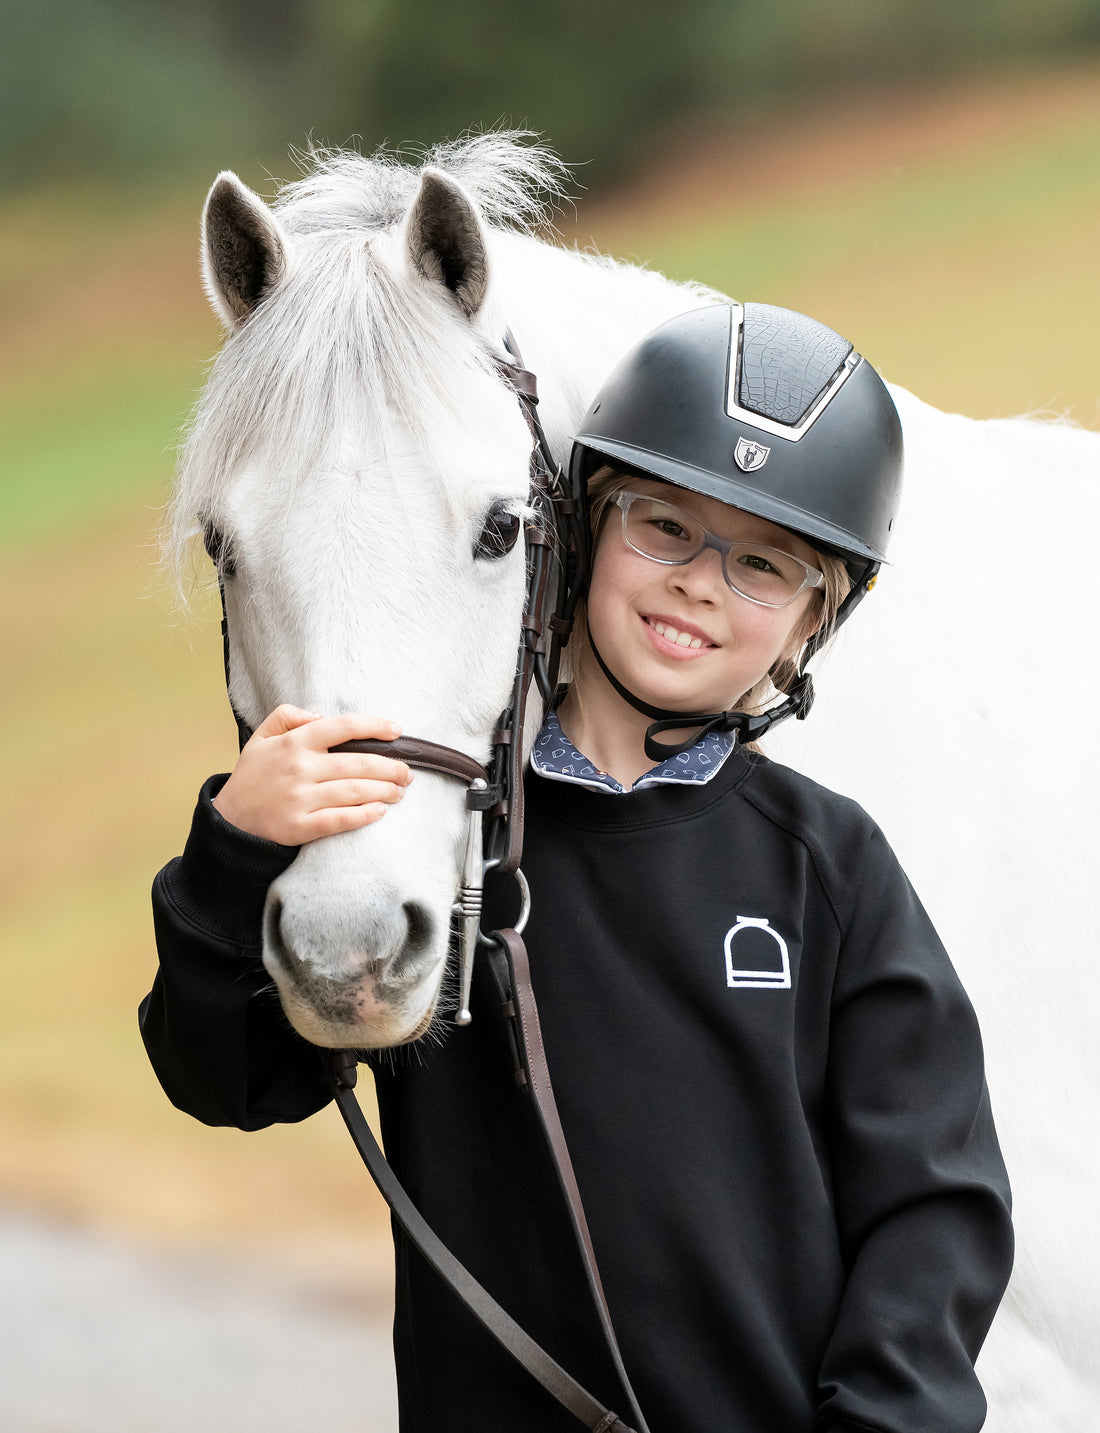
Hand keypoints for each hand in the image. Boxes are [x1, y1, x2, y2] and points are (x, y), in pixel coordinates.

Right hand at [211, 705, 412, 844]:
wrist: (229, 820)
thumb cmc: (253, 776)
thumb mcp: (261, 737)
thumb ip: (287, 716)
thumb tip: (320, 715)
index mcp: (294, 743)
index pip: (343, 727)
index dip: (375, 726)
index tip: (397, 731)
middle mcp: (300, 768)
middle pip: (358, 763)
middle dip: (391, 767)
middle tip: (407, 773)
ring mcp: (300, 799)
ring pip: (355, 792)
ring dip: (385, 791)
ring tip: (399, 792)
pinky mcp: (300, 827)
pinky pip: (341, 820)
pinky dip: (365, 816)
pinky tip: (380, 812)